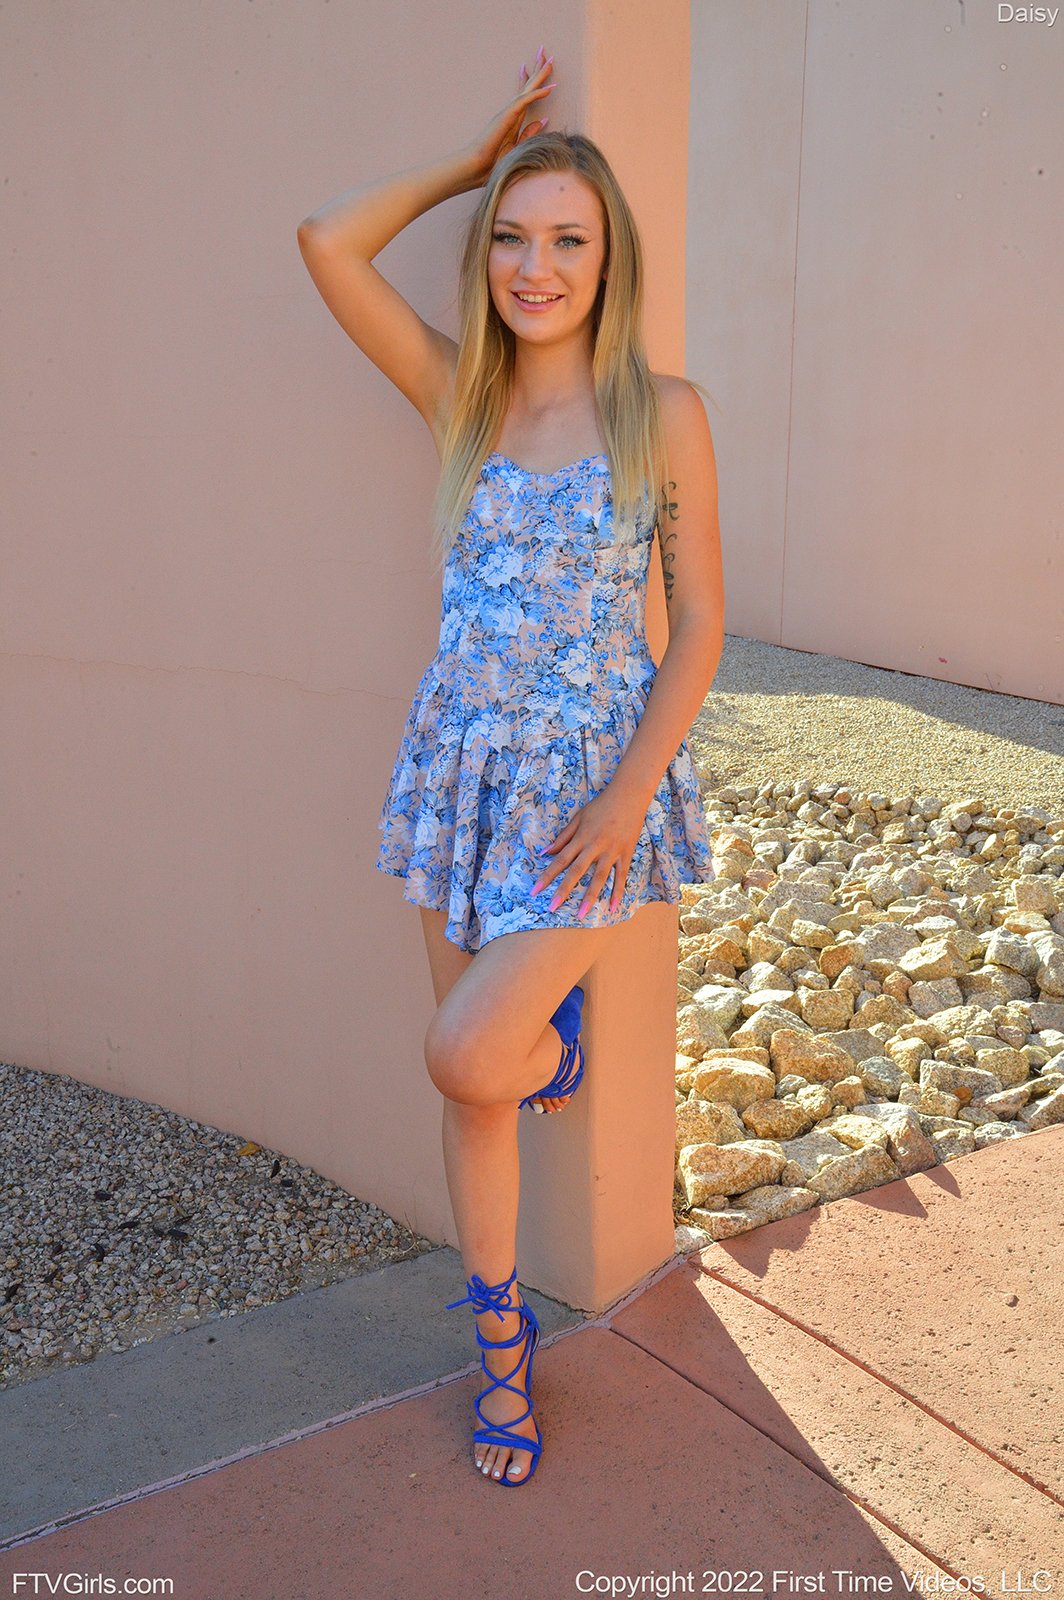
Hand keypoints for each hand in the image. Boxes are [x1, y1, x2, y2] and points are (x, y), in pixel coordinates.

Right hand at [461, 48, 556, 186]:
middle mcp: (511, 111)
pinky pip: (525, 101)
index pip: (524, 95)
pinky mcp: (508, 116)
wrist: (478, 167)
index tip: (536, 67)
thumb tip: (544, 120)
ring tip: (550, 61)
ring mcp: (509, 112)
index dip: (531, 81)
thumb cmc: (494, 161)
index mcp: (513, 118)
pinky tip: (550, 87)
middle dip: (537, 70)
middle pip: (527, 86)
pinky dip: (537, 93)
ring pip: (527, 89)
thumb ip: (530, 133)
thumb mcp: (518, 147)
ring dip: (540, 74)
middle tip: (546, 53)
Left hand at [531, 783, 647, 918]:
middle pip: (576, 872)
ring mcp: (611, 852)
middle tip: (552, 908)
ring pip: (598, 878)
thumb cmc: (600, 805)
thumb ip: (562, 837)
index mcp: (580, 838)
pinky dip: (617, 892)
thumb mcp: (578, 817)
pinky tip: (612, 907)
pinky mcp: (625, 854)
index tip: (535, 891)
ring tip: (581, 915)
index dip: (547, 876)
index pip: (560, 860)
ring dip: (589, 897)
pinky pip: (621, 876)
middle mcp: (594, 847)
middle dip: (563, 891)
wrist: (628, 795)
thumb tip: (545, 852)